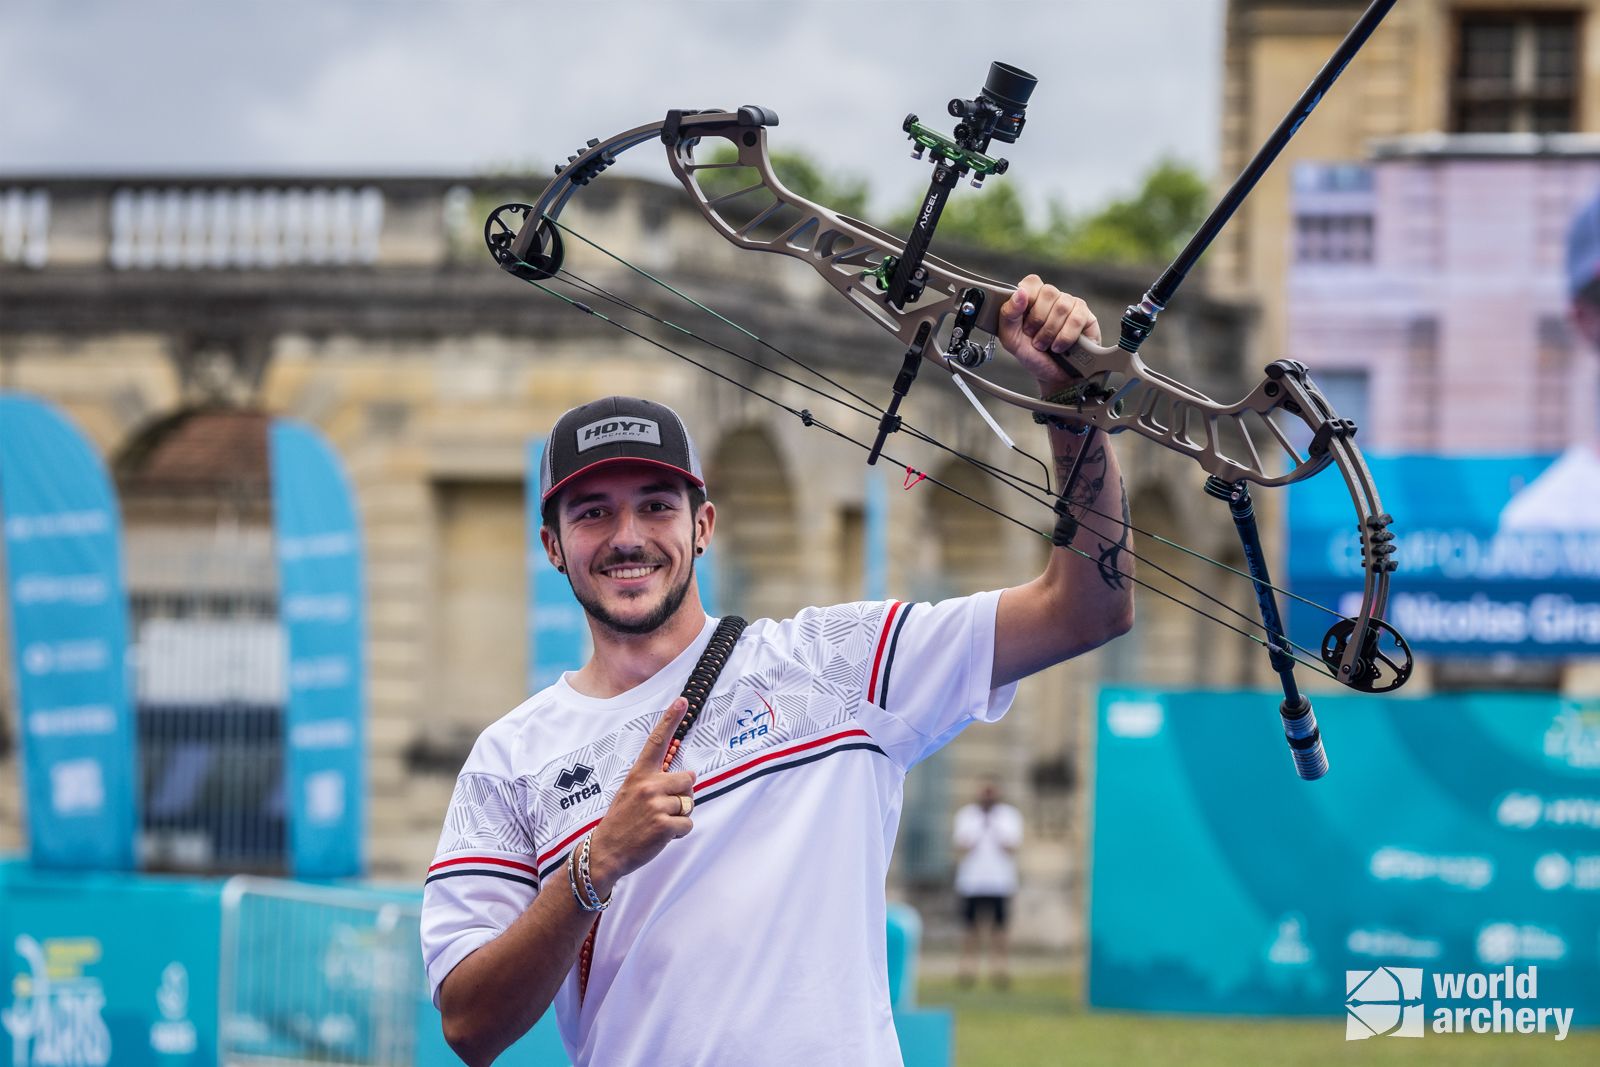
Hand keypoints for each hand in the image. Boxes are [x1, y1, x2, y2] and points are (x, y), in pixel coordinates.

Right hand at [585, 698, 695, 896]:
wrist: (606, 850)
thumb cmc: (622, 820)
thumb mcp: (631, 792)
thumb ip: (653, 780)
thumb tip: (685, 775)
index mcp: (639, 774)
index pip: (657, 741)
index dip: (670, 719)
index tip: (683, 700)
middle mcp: (648, 785)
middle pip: (689, 779)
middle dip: (682, 794)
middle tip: (662, 808)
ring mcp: (656, 805)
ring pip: (689, 803)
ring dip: (680, 816)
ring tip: (658, 823)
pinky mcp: (663, 825)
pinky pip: (688, 823)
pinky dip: (679, 832)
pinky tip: (661, 835)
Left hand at [996, 274, 1101, 392]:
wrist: (1054, 377)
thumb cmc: (1033, 356)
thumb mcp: (1011, 339)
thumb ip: (1008, 314)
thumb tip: (1020, 292)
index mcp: (1032, 299)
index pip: (1031, 282)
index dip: (1027, 299)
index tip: (1024, 321)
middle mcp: (1052, 298)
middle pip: (1048, 292)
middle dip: (1038, 320)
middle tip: (1034, 337)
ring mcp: (1070, 305)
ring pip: (1062, 306)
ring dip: (1051, 332)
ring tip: (1046, 345)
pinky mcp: (1086, 316)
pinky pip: (1077, 318)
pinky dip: (1065, 337)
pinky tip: (1060, 346)